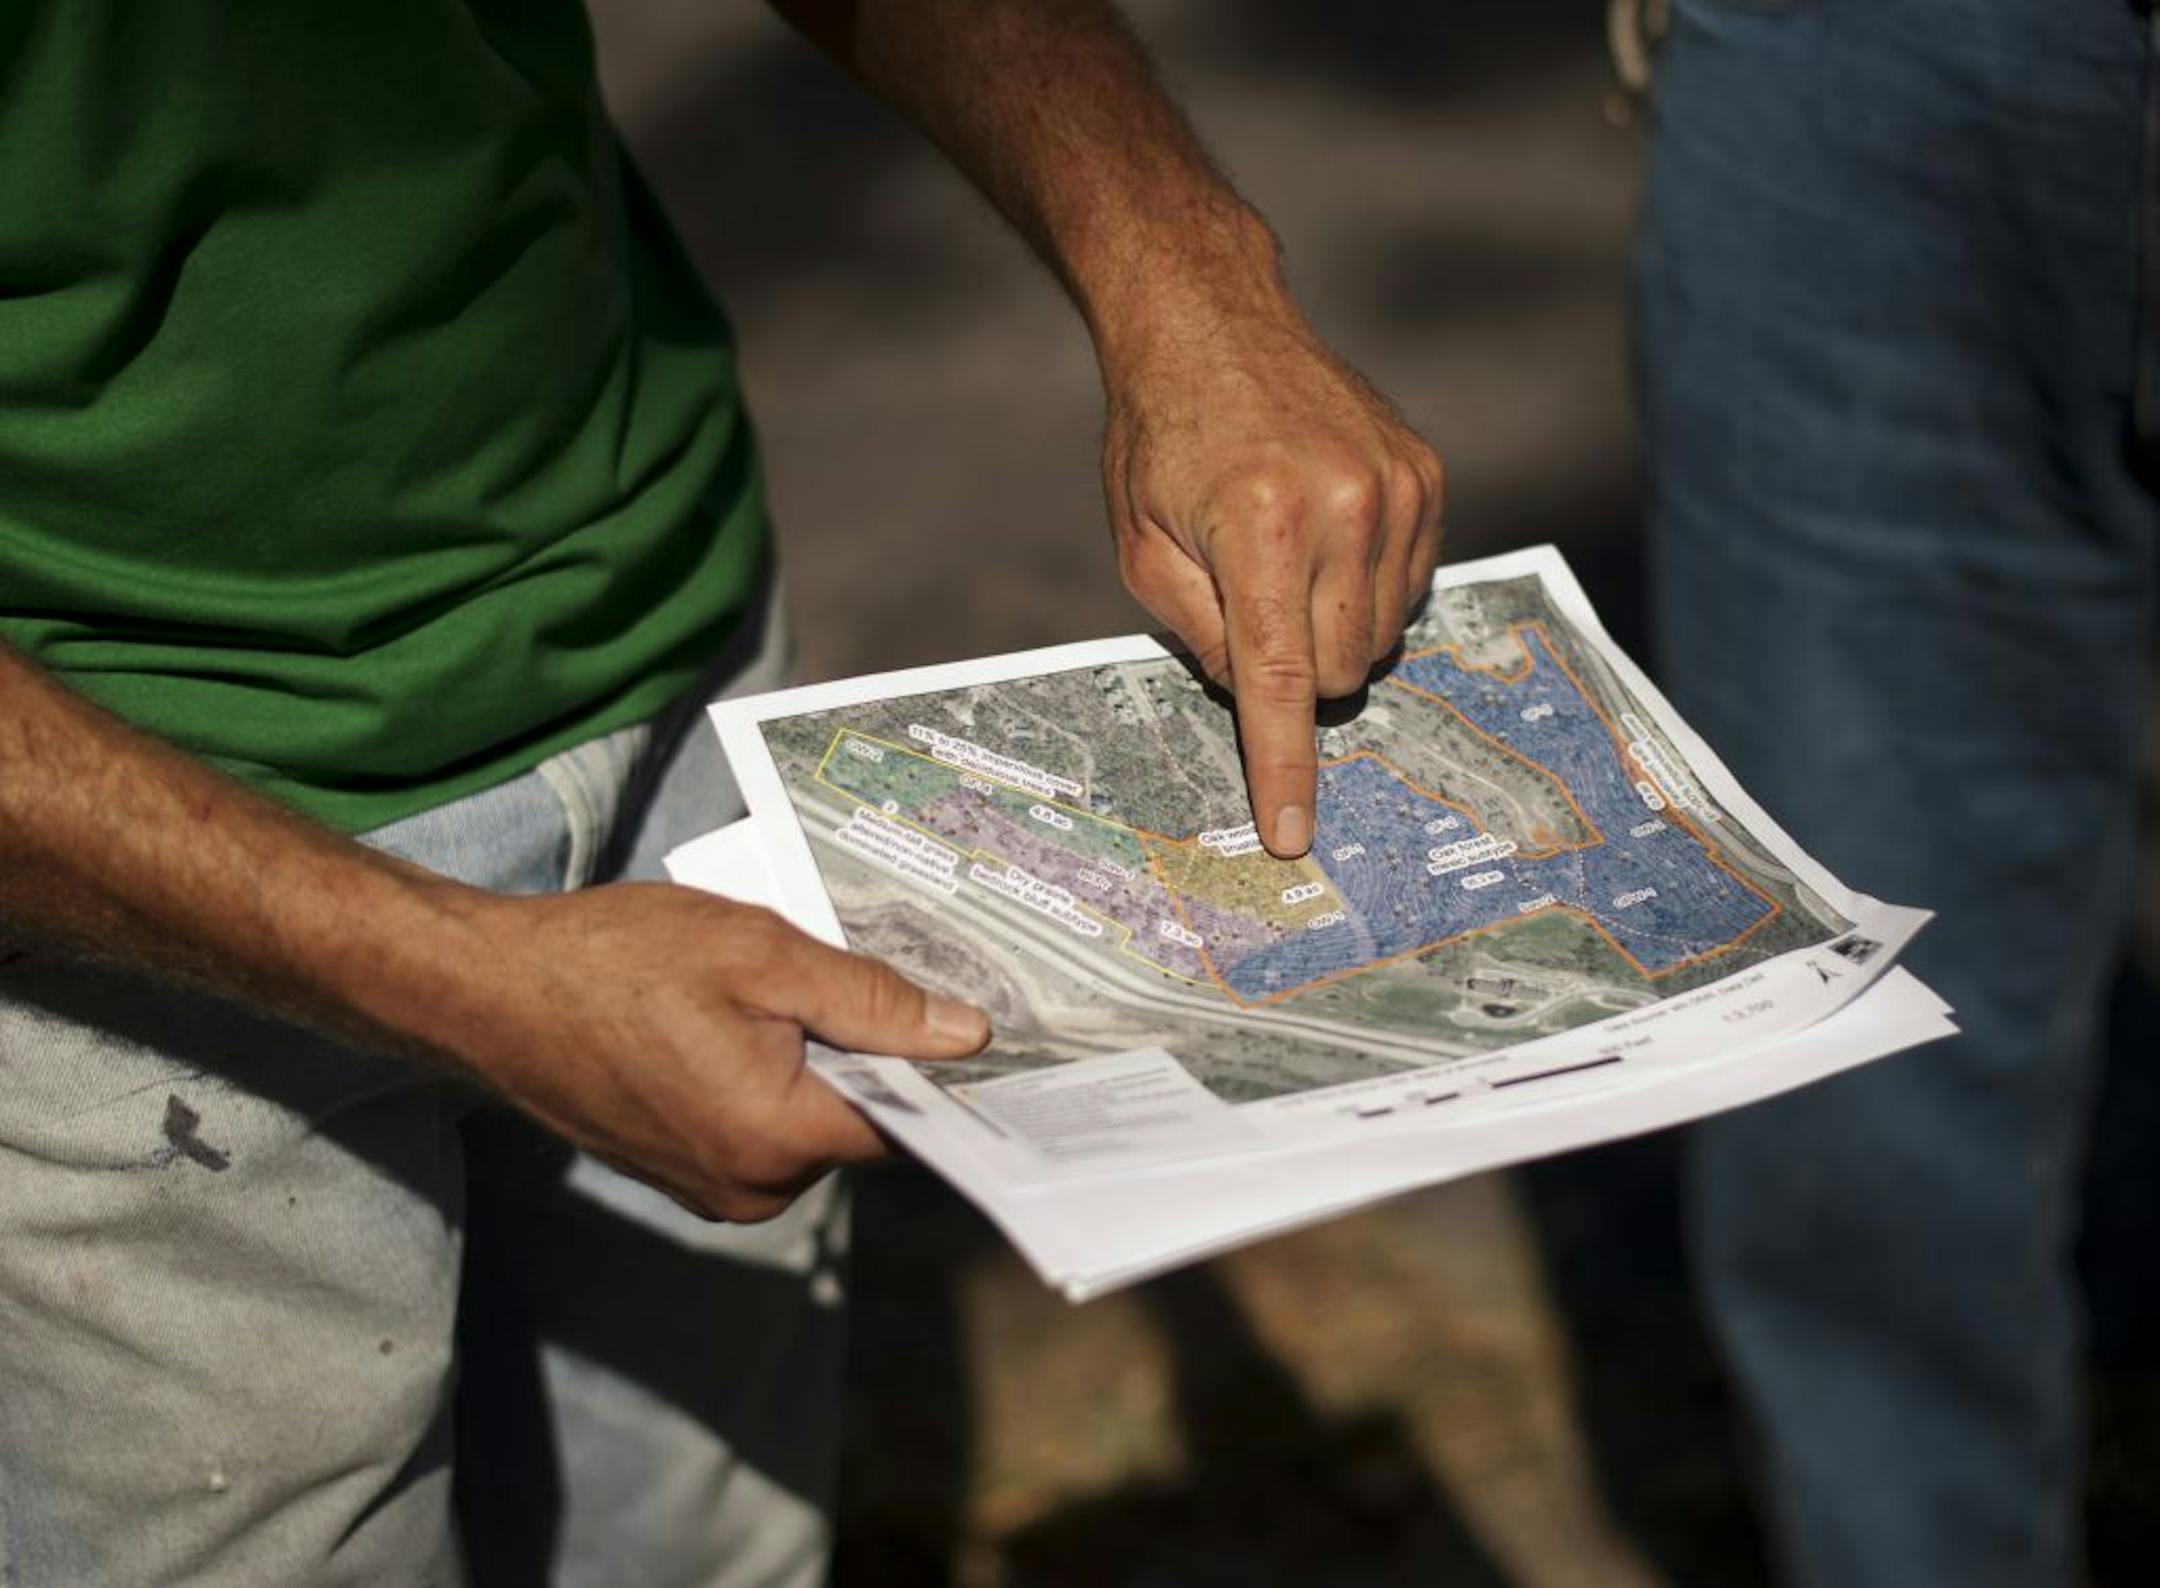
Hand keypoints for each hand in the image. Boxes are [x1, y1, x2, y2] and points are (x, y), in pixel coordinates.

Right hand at [434, 883, 989, 1221]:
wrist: (487, 992)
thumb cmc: (616, 961)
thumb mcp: (761, 954)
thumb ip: (871, 1001)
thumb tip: (967, 1035)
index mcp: (780, 1139)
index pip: (908, 1122)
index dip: (945, 1073)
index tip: (982, 1027)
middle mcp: (751, 1188)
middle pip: (859, 1123)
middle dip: (867, 1054)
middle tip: (852, 973)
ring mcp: (710, 1188)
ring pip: (808, 1125)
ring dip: (812, 1064)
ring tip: (773, 991)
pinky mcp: (680, 1174)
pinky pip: (759, 1130)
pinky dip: (767, 1079)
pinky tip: (734, 1022)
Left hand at [1102, 296, 1442, 858]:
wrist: (1214, 323)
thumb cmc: (1161, 437)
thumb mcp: (1141, 547)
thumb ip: (1198, 635)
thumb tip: (1257, 699)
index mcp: (1260, 526)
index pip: (1277, 681)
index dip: (1283, 767)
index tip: (1294, 834)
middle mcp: (1343, 507)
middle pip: (1338, 671)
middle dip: (1292, 675)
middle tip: (1247, 613)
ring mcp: (1397, 490)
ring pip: (1381, 637)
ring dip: (1331, 631)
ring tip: (1282, 560)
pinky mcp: (1426, 477)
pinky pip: (1411, 588)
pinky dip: (1365, 590)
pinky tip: (1323, 539)